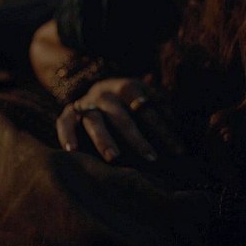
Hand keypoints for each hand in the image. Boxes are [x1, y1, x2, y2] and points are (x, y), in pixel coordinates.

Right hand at [55, 77, 183, 161]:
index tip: (179, 152)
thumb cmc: (129, 103)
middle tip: (151, 158)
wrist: (97, 89)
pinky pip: (65, 122)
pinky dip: (66, 134)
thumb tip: (180, 132)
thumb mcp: (147, 99)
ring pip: (94, 120)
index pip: (148, 110)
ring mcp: (87, 102)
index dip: (164, 130)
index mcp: (128, 87)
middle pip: (122, 116)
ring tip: (114, 157)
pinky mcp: (69, 112)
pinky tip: (72, 151)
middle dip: (137, 138)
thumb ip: (162, 111)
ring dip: (104, 138)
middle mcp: (106, 93)